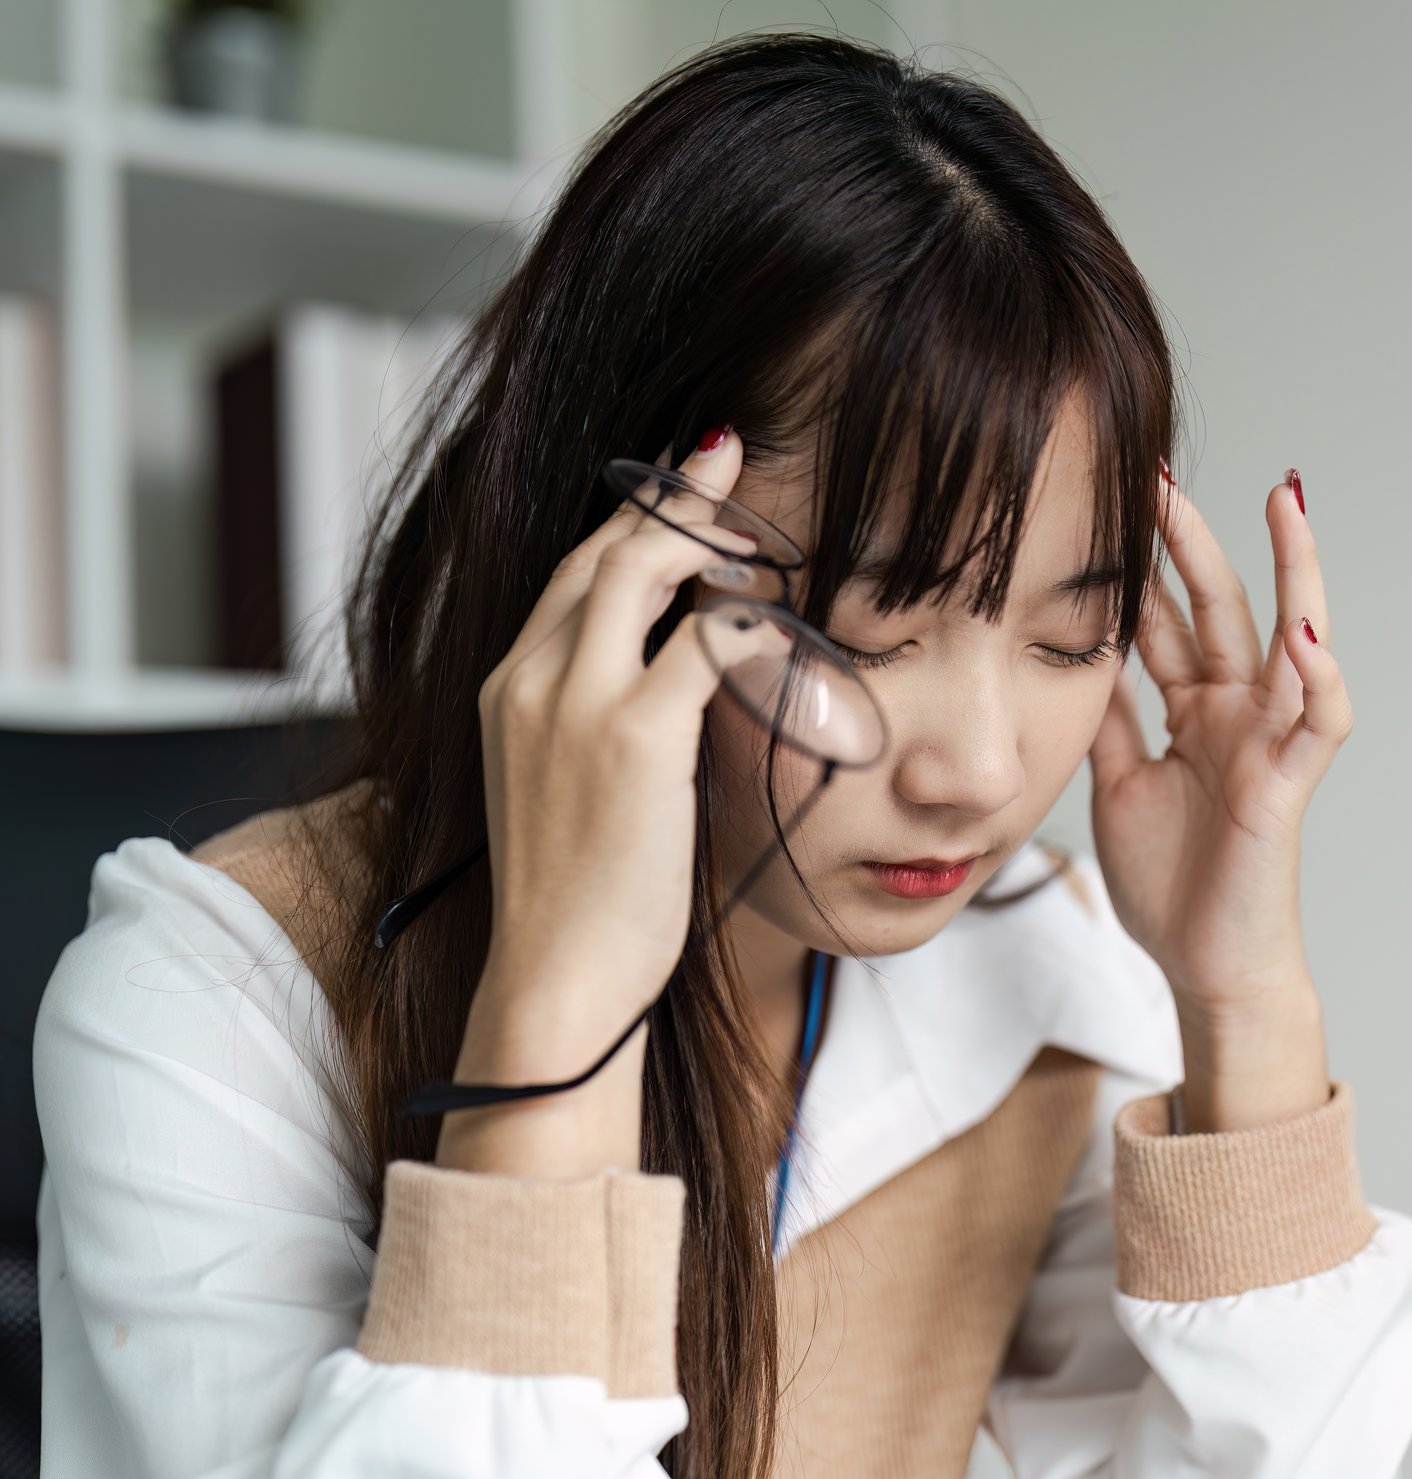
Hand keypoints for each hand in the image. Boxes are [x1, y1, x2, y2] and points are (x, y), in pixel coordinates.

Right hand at [439, 429, 777, 1176]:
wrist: (558, 978)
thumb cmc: (579, 902)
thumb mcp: (570, 793)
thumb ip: (606, 729)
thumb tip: (675, 697)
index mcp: (509, 689)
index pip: (572, 575)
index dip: (630, 524)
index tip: (678, 488)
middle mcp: (530, 679)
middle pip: (604, 550)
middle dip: (669, 496)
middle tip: (723, 453)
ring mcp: (576, 702)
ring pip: (645, 571)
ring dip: (709, 534)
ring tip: (757, 511)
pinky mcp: (634, 735)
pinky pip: (707, 642)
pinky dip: (752, 619)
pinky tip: (787, 612)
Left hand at [1088, 468, 1353, 1130]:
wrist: (1205, 966)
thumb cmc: (1171, 884)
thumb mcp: (1116, 783)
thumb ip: (1108, 717)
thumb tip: (1074, 651)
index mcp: (1193, 710)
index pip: (1168, 618)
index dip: (1141, 563)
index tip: (1110, 500)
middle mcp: (1236, 713)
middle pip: (1219, 607)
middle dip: (1193, 540)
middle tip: (1160, 474)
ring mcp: (1268, 741)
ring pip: (1289, 639)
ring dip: (1291, 571)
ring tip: (1285, 506)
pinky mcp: (1289, 784)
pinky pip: (1319, 723)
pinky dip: (1319, 679)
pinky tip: (1307, 636)